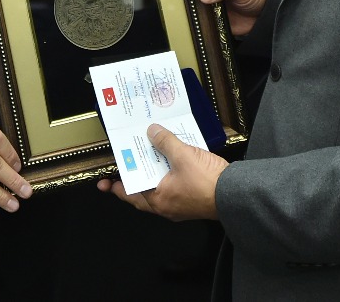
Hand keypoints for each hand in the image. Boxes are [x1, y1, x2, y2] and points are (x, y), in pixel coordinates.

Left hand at [96, 124, 227, 220]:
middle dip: (132, 182)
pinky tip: (171, 164)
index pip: (129, 194)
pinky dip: (168, 178)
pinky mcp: (192, 201)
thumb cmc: (207, 182)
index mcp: (158, 199)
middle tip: (122, 171)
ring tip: (146, 162)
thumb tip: (151, 132)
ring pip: (158, 192)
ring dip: (151, 178)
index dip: (116, 186)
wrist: (234, 195)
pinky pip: (173, 189)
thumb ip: (165, 142)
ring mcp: (179, 206)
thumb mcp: (183, 155)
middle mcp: (166, 206)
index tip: (104, 182)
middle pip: (141, 195)